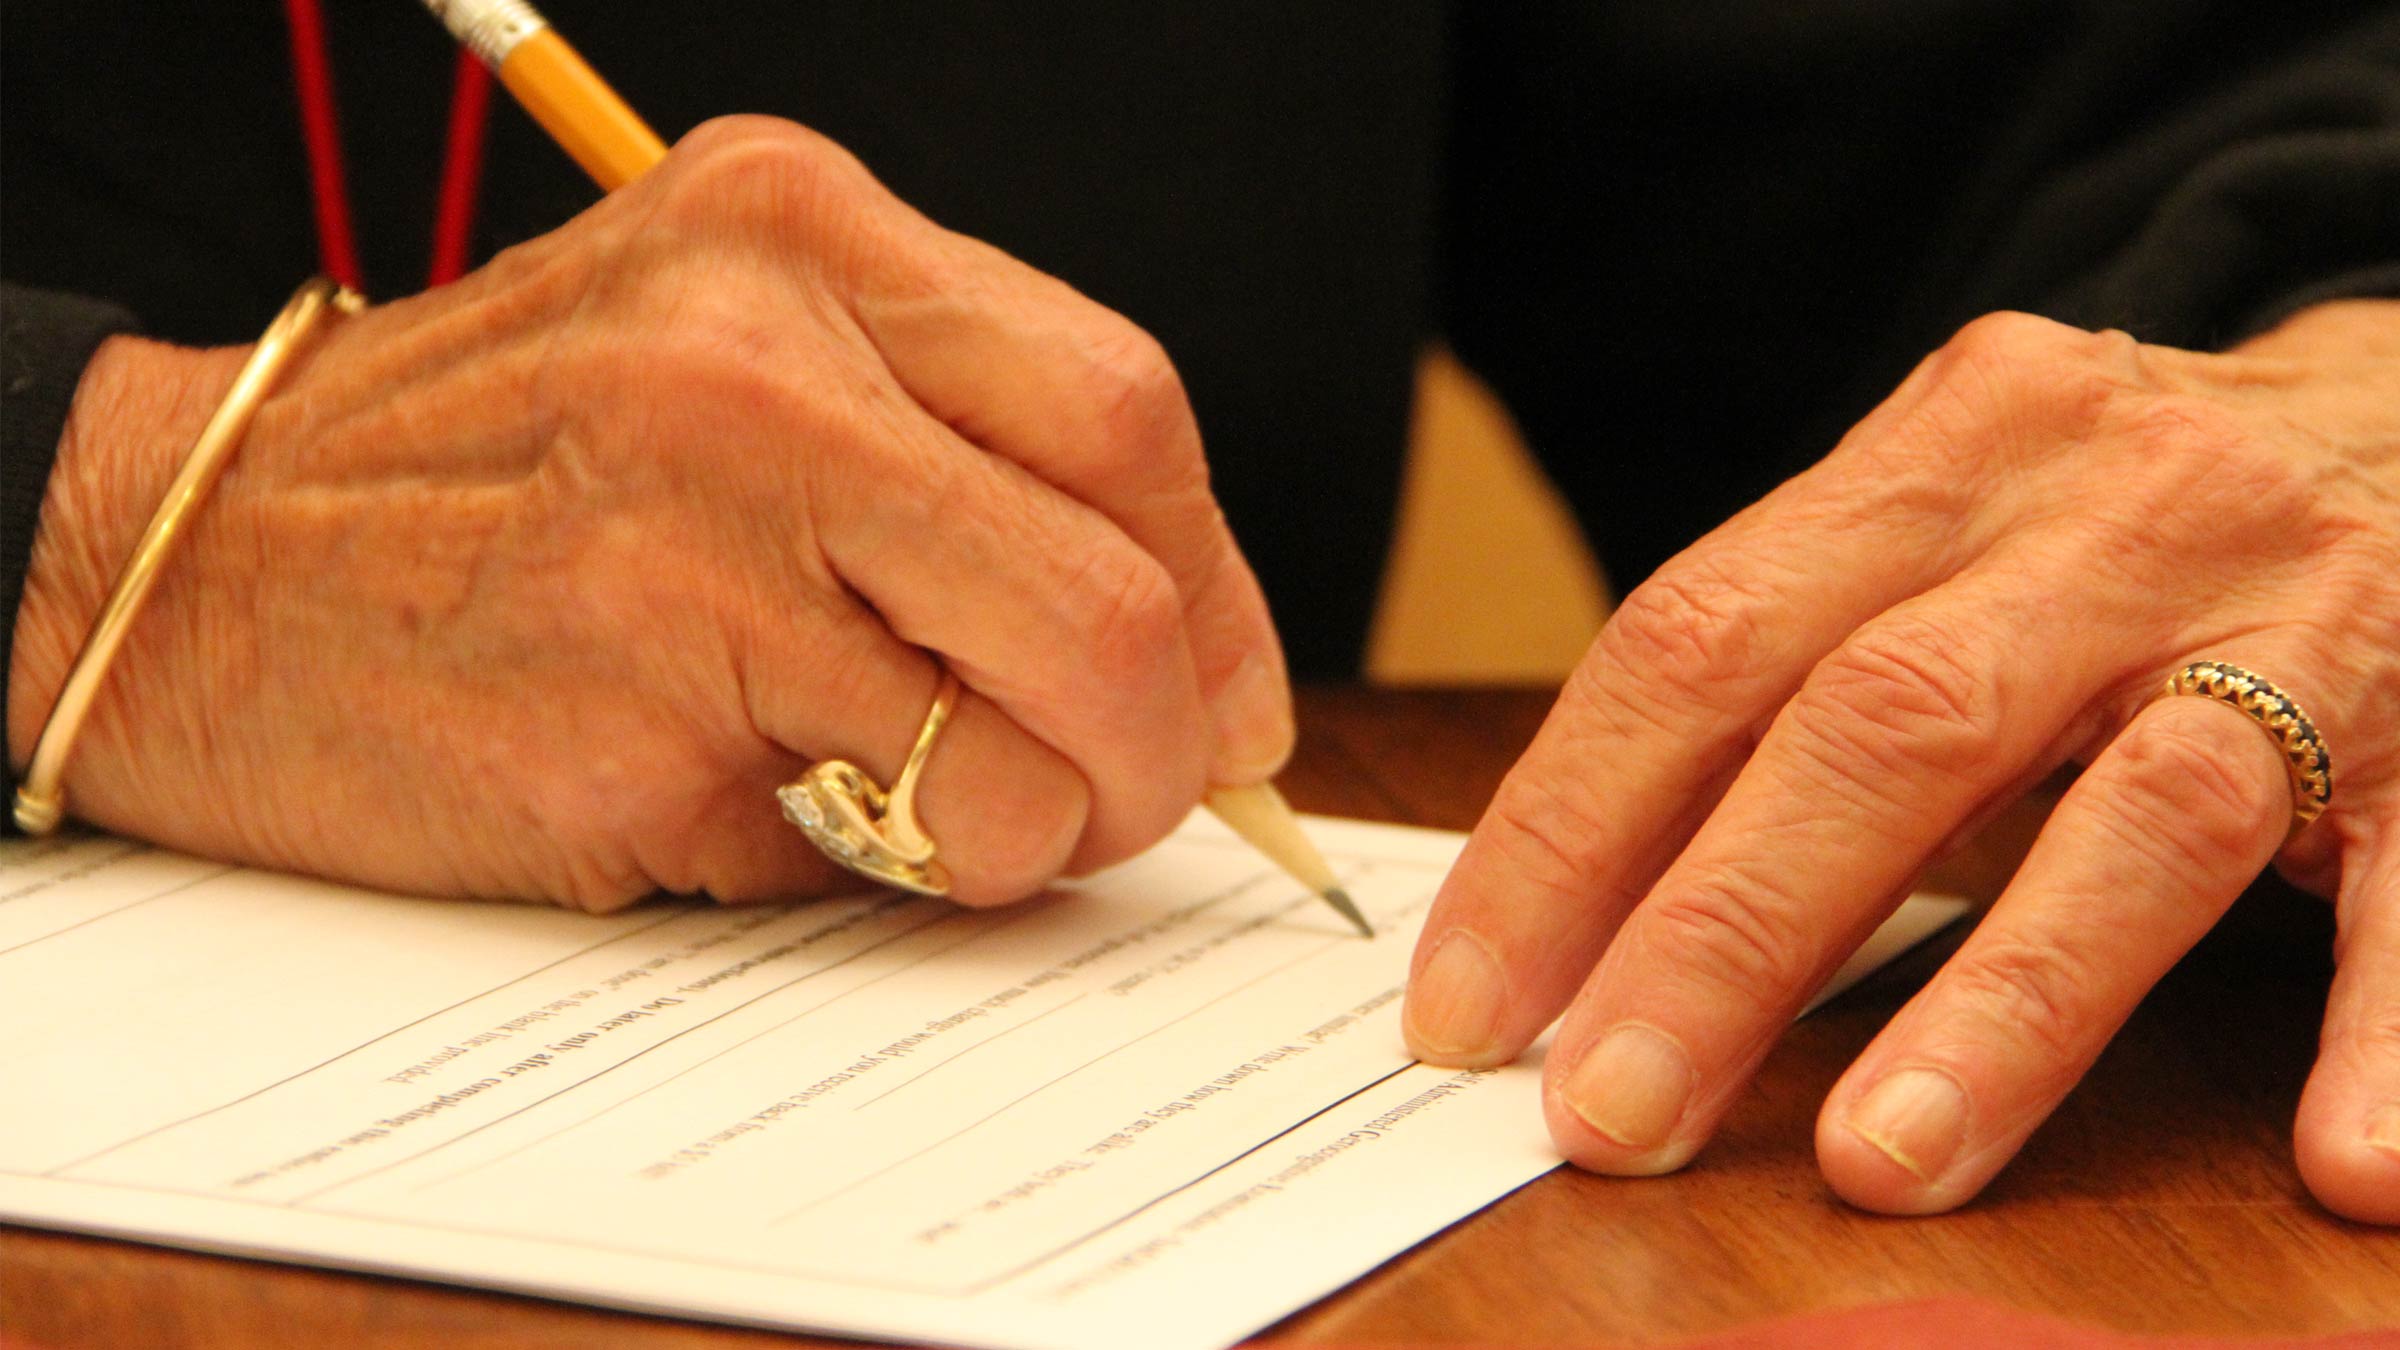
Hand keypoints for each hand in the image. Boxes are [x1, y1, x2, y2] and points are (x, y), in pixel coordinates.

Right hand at [7, 116, 1291, 910]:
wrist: (187, 565)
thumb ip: (955, 447)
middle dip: (1161, 748)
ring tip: (919, 805)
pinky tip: (756, 800)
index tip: (1222, 685)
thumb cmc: (499, 474)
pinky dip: (866, 869)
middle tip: (1124, 793)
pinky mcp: (624, 731)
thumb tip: (1204, 655)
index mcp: (796, 237)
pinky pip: (867, 851)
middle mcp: (749, 369)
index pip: (1129, 412)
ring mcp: (681, 551)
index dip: (1219, 587)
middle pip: (1116, 599)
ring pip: (1019, 759)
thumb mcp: (725, 351)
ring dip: (1019, 832)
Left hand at [1401, 301, 2399, 1222]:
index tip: (1469, 1005)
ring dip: (2003, 1005)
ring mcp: (2294, 604)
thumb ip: (1792, 679)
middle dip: (1723, 935)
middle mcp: (2108, 507)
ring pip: (2138, 809)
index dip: (1566, 832)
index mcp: (1942, 450)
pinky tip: (2343, 1164)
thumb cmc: (2125, 518)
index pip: (1701, 640)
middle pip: (1881, 724)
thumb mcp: (1948, 536)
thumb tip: (1582, 912)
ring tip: (1882, 1161)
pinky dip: (2382, 1025)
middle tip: (1610, 1112)